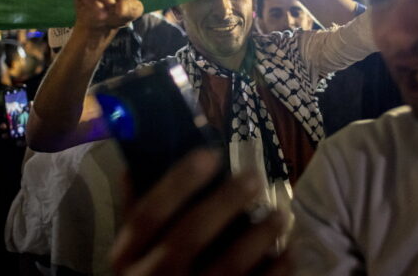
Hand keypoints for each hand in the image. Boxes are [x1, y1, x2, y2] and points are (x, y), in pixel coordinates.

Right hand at [110, 150, 290, 275]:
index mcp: (129, 256)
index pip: (149, 213)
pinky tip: (288, 251)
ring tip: (279, 214)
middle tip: (254, 176)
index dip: (179, 182)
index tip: (210, 154)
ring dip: (259, 236)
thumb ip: (136, 212)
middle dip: (225, 202)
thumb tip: (136, 165)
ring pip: (228, 266)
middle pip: (190, 235)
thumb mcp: (132, 251)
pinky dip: (276, 270)